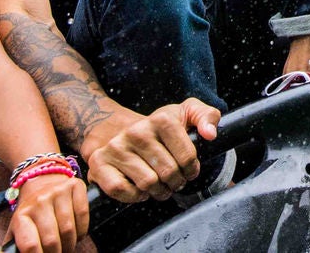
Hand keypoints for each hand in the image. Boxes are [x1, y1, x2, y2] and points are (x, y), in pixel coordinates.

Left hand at [6, 172, 89, 252]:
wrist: (42, 181)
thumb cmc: (30, 212)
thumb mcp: (17, 228)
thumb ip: (15, 245)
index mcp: (21, 215)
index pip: (30, 245)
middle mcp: (39, 201)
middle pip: (52, 240)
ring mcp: (58, 192)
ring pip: (69, 229)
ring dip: (70, 244)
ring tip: (67, 247)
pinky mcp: (75, 186)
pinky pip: (82, 214)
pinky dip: (82, 230)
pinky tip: (77, 234)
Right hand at [83, 98, 220, 202]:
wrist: (118, 130)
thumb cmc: (159, 128)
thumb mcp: (186, 114)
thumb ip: (207, 116)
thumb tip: (210, 134)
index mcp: (161, 119)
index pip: (187, 156)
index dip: (192, 169)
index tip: (189, 169)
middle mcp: (136, 131)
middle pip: (168, 172)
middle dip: (176, 182)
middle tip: (173, 180)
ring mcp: (116, 147)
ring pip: (148, 183)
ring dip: (158, 191)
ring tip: (159, 185)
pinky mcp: (99, 164)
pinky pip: (122, 190)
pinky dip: (134, 195)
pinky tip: (140, 188)